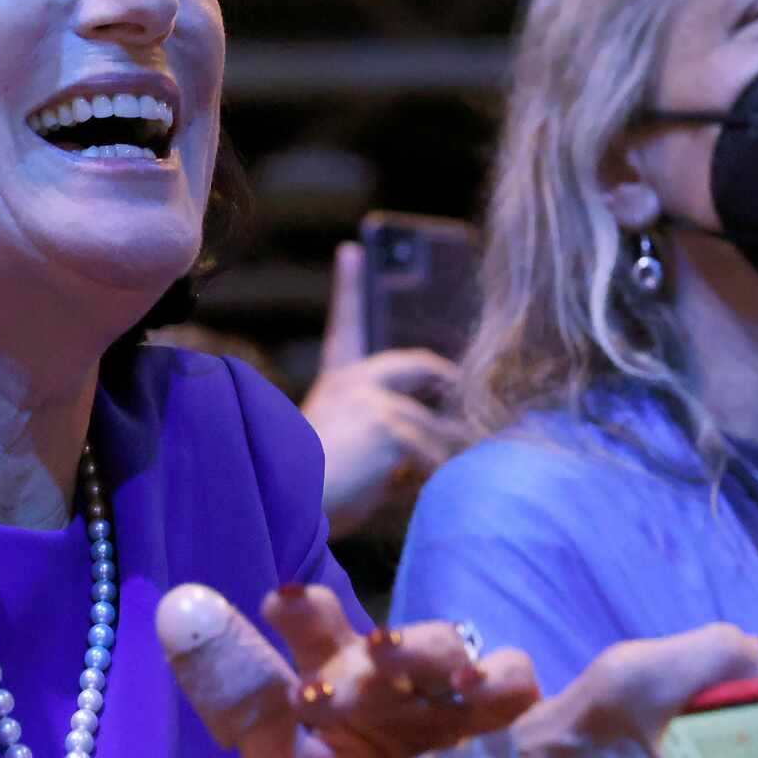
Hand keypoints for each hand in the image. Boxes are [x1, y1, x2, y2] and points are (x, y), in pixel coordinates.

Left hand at [158, 582, 537, 757]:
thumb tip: (175, 603)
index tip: (279, 605)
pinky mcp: (518, 727)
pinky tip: (473, 692)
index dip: (304, 612)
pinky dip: (500, 681)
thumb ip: (230, 688)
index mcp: (338, 680)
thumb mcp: (277, 756)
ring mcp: (459, 704)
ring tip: (390, 661)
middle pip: (387, 646)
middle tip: (316, 692)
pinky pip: (520, 687)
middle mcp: (400, 683)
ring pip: (453, 652)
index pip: (319, 628)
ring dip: (423, 653)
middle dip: (357, 656)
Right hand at [303, 241, 460, 536]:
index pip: (345, 325)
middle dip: (450, 385)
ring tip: (422, 477)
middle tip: (469, 404)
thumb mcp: (357, 453)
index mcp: (336, 382)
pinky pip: (437, 449)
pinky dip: (435, 472)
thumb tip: (451, 440)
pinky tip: (409, 488)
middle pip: (422, 367)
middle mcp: (352, 380)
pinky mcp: (388, 423)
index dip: (348, 286)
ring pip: (438, 423)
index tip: (351, 250)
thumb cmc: (320, 493)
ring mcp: (372, 397)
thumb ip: (395, 436)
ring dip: (444, 453)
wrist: (289, 507)